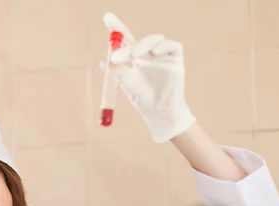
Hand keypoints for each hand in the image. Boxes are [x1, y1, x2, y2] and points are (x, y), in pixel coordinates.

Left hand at [102, 12, 196, 142]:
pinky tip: (155, 52)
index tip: (107, 18)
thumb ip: (117, 72)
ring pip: (154, 40)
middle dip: (126, 39)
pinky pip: (173, 45)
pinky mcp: (176, 60)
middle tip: (117, 54)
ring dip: (142, 44)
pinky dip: (163, 46)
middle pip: (138, 37)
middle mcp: (149, 54)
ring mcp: (163, 56)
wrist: (159, 114)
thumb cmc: (143, 101)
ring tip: (133, 56)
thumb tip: (103, 62)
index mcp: (135, 58)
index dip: (117, 28)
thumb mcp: (127, 85)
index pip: (125, 39)